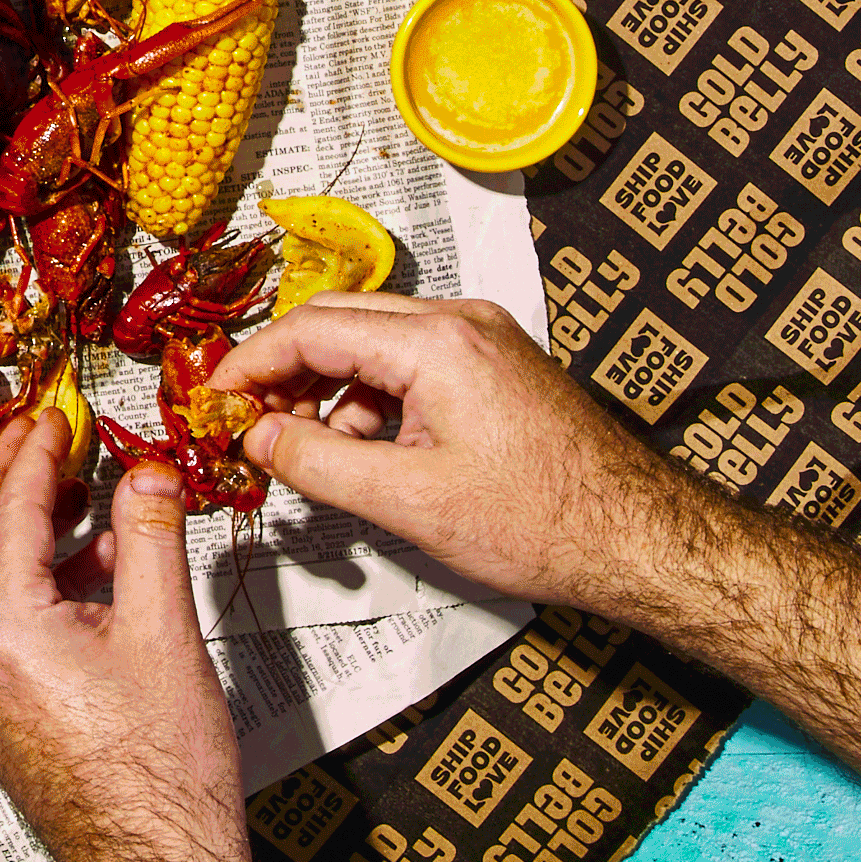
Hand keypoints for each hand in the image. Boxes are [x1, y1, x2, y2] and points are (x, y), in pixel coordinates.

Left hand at [0, 412, 251, 861]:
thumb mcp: (167, 636)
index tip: (54, 417)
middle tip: (33, 440)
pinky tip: (94, 579)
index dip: (35, 456)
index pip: (9, 517)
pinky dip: (31, 586)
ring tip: (85, 504)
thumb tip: (148, 472)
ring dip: (19, 535)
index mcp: (5, 636)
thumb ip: (153, 540)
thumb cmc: (166, 776)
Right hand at [210, 297, 671, 614]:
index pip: (311, 328)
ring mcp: (482, 337)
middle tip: (249, 422)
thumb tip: (259, 438)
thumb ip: (319, 464)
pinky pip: (409, 359)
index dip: (251, 364)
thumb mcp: (411, 503)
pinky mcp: (496, 363)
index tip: (216, 399)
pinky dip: (372, 395)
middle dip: (284, 370)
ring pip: (372, 341)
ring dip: (329, 387)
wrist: (643, 540)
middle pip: (337, 321)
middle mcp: (460, 321)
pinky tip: (366, 447)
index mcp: (437, 342)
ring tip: (309, 449)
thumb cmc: (546, 522)